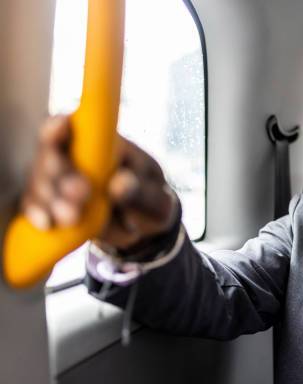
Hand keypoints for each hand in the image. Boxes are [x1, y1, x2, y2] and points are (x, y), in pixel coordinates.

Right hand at [21, 115, 177, 251]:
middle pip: (49, 156)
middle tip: (82, 191)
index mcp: (102, 143)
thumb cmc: (150, 202)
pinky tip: (47, 224)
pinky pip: (35, 208)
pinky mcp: (50, 207)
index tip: (62, 126)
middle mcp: (72, 158)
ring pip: (39, 184)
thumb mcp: (156, 199)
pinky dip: (38, 215)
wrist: (142, 228)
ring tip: (72, 217)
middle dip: (58, 172)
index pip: (73, 126)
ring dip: (50, 198)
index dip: (61, 124)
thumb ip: (140, 192)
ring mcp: (57, 183)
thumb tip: (118, 184)